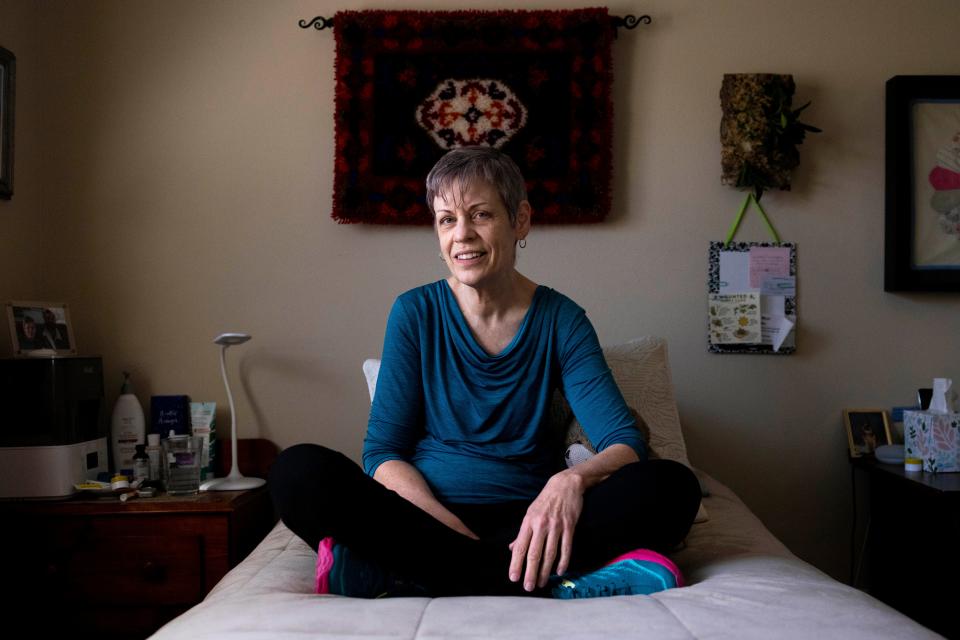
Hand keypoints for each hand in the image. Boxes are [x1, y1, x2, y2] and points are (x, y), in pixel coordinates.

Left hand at [508, 471, 583, 590]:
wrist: (564, 485)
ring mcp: (556, 526)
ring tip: (542, 583)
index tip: (514, 578)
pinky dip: (563, 561)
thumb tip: (512, 548)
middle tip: (528, 587)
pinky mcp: (569, 526)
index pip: (520, 547)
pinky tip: (559, 571)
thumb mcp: (530, 513)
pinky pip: (566, 547)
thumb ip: (522, 533)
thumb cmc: (545, 501)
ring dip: (545, 571)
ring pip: (550, 553)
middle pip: (534, 553)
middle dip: (531, 572)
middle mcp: (541, 525)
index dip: (516, 564)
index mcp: (528, 522)